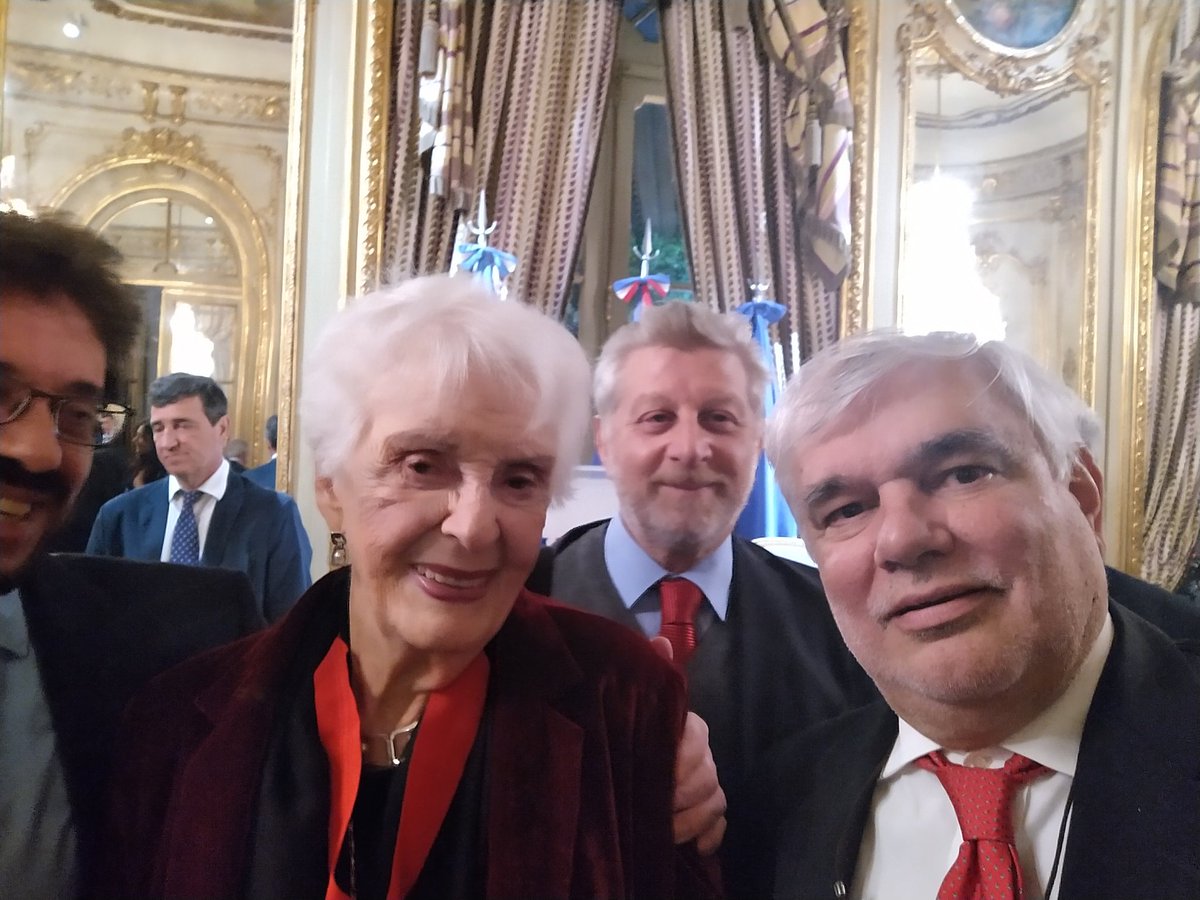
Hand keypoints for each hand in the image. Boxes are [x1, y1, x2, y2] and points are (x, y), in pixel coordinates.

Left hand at [651, 637, 727, 854]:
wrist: (629, 755)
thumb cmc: (635, 726)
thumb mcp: (637, 700)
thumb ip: (652, 672)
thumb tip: (660, 641)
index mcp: (689, 728)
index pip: (698, 740)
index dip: (680, 760)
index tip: (657, 776)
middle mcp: (705, 756)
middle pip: (709, 776)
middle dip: (684, 796)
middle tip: (655, 808)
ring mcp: (710, 786)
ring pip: (716, 802)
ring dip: (692, 821)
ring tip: (665, 833)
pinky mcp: (710, 815)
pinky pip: (721, 828)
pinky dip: (710, 839)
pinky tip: (695, 850)